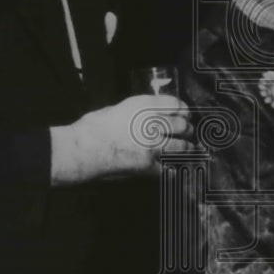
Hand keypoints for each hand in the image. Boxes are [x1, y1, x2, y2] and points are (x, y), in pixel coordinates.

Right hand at [51, 94, 194, 183]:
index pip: (176, 105)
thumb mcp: (117, 109)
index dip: (184, 110)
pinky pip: (168, 167)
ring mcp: (152, 146)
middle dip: (187, 129)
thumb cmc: (93, 127)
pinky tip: (175, 168)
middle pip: (182, 125)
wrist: (82, 149)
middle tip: (189, 132)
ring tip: (191, 149)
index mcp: (144, 106)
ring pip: (181, 146)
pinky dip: (173, 168)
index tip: (186, 113)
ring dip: (187, 148)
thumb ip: (137, 112)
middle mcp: (152, 123)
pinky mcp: (148, 166)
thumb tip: (148, 115)